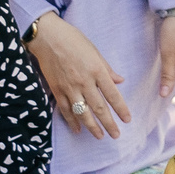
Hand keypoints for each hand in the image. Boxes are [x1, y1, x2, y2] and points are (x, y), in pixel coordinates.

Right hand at [26, 13, 132, 139]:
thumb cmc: (73, 39)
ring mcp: (70, 88)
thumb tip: (120, 81)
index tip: (127, 120)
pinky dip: (72, 121)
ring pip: (83, 113)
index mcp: (97, 70)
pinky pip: (65, 110)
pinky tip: (78, 130)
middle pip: (99, 108)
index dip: (121, 109)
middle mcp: (85, 82)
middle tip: (116, 135)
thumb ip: (107, 69)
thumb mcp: (95, 51)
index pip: (113, 94)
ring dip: (92, 127)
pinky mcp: (57, 90)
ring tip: (100, 136)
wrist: (48, 37)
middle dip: (109, 124)